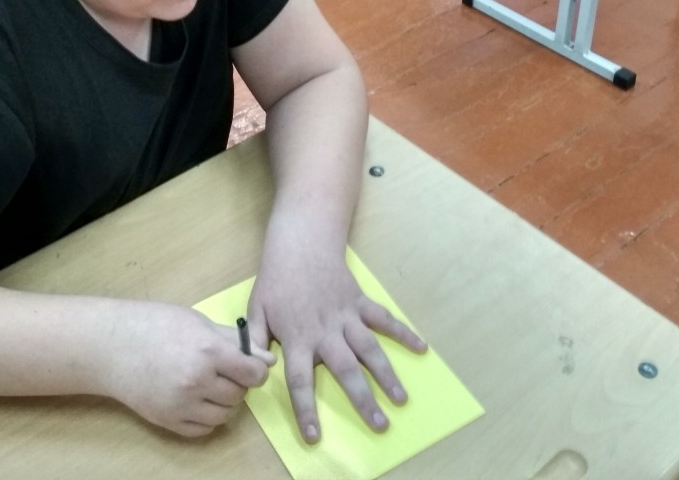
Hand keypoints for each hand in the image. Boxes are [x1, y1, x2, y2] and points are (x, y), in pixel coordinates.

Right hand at [104, 303, 274, 437]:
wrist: (111, 346)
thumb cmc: (156, 324)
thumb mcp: (198, 322)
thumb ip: (235, 341)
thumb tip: (267, 359)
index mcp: (208, 351)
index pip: (253, 373)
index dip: (256, 369)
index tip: (249, 365)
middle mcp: (198, 381)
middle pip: (240, 394)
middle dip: (238, 383)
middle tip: (224, 369)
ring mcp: (182, 404)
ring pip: (225, 414)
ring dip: (224, 401)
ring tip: (209, 383)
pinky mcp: (168, 421)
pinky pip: (203, 429)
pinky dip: (206, 417)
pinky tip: (196, 399)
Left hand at [247, 252, 426, 442]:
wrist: (302, 243)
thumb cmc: (276, 280)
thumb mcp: (256, 309)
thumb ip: (256, 341)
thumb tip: (260, 369)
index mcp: (298, 337)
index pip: (300, 380)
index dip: (306, 409)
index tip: (315, 435)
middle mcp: (326, 331)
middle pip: (346, 370)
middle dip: (363, 399)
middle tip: (380, 425)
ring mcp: (347, 316)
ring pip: (370, 349)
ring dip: (387, 375)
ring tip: (401, 399)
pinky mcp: (361, 302)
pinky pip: (385, 320)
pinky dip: (404, 332)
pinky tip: (422, 348)